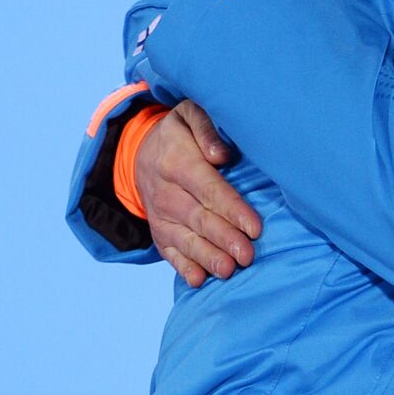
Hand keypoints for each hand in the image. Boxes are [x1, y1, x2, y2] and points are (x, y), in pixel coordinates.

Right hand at [135, 100, 262, 287]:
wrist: (138, 153)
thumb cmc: (179, 133)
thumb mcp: (189, 114)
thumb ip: (206, 128)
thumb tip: (221, 154)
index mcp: (177, 162)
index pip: (209, 189)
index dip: (232, 209)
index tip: (254, 227)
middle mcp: (166, 192)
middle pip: (200, 218)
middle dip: (225, 239)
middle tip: (247, 255)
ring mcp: (160, 215)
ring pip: (186, 239)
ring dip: (207, 257)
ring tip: (228, 271)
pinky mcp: (158, 232)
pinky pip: (169, 252)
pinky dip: (183, 267)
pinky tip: (198, 280)